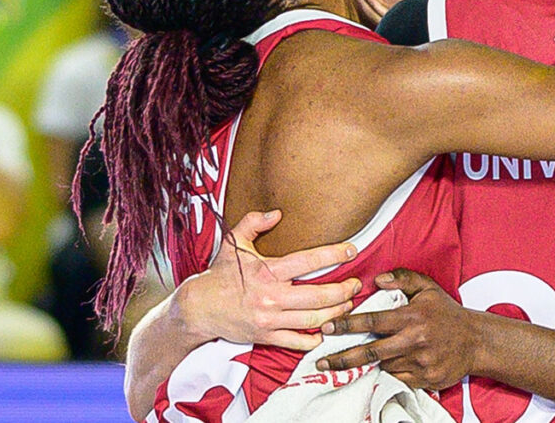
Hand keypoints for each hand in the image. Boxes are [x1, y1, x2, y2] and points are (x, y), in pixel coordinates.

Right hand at [179, 210, 360, 350]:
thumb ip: (253, 223)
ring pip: (313, 319)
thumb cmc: (219, 274)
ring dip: (336, 312)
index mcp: (267, 271)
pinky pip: (296, 341)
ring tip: (348, 304)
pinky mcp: (265, 336)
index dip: (334, 254)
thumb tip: (276, 213)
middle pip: (318, 296)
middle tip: (356, 284)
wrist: (197, 308)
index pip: (308, 261)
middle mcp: (271, 296)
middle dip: (343, 290)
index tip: (351, 251)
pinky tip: (325, 330)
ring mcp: (269, 319)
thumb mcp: (233, 242)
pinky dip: (313, 339)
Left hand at [317, 269, 477, 389]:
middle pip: (371, 352)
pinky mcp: (425, 380)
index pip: (373, 321)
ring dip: (368, 364)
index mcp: (412, 317)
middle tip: (321, 362)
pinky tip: (384, 367)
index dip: (347, 325)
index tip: (328, 328)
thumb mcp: (428, 288)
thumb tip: (377, 279)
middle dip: (343, 359)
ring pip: (383, 366)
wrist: (476, 341)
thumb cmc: (447, 313)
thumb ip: (403, 278)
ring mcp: (420, 363)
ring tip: (351, 362)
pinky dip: (388, 372)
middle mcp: (414, 341)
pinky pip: (397, 379)